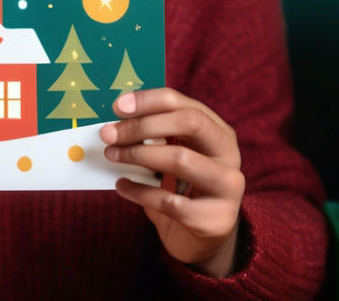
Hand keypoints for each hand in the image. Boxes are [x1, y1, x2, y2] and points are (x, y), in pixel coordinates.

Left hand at [99, 88, 243, 277]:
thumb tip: (115, 120)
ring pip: (180, 159)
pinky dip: (137, 191)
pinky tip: (121, 186)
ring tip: (113, 156)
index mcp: (218, 131)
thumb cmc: (181, 188)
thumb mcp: (174, 155)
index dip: (148, 101)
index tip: (117, 106)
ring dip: (138, 155)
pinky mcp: (214, 218)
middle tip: (109, 134)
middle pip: (189, 123)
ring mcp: (227, 186)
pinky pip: (167, 199)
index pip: (183, 104)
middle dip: (143, 125)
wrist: (201, 238)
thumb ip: (155, 135)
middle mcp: (229, 154)